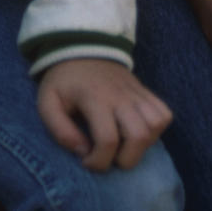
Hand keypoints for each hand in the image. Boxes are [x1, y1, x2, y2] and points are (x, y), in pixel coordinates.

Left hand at [36, 58, 172, 171]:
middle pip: (139, 136)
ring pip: (156, 125)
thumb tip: (82, 152)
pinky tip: (136, 132)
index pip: (108, 139)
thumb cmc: (64, 81)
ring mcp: (137, 93)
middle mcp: (121, 96)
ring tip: (123, 145)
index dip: (99, 161)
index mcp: (94, 98)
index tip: (86, 161)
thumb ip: (59, 130)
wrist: (82, 49)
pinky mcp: (146, 92)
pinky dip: (155, 130)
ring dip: (142, 145)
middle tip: (108, 157)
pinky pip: (164, 114)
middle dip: (126, 159)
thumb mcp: (47, 103)